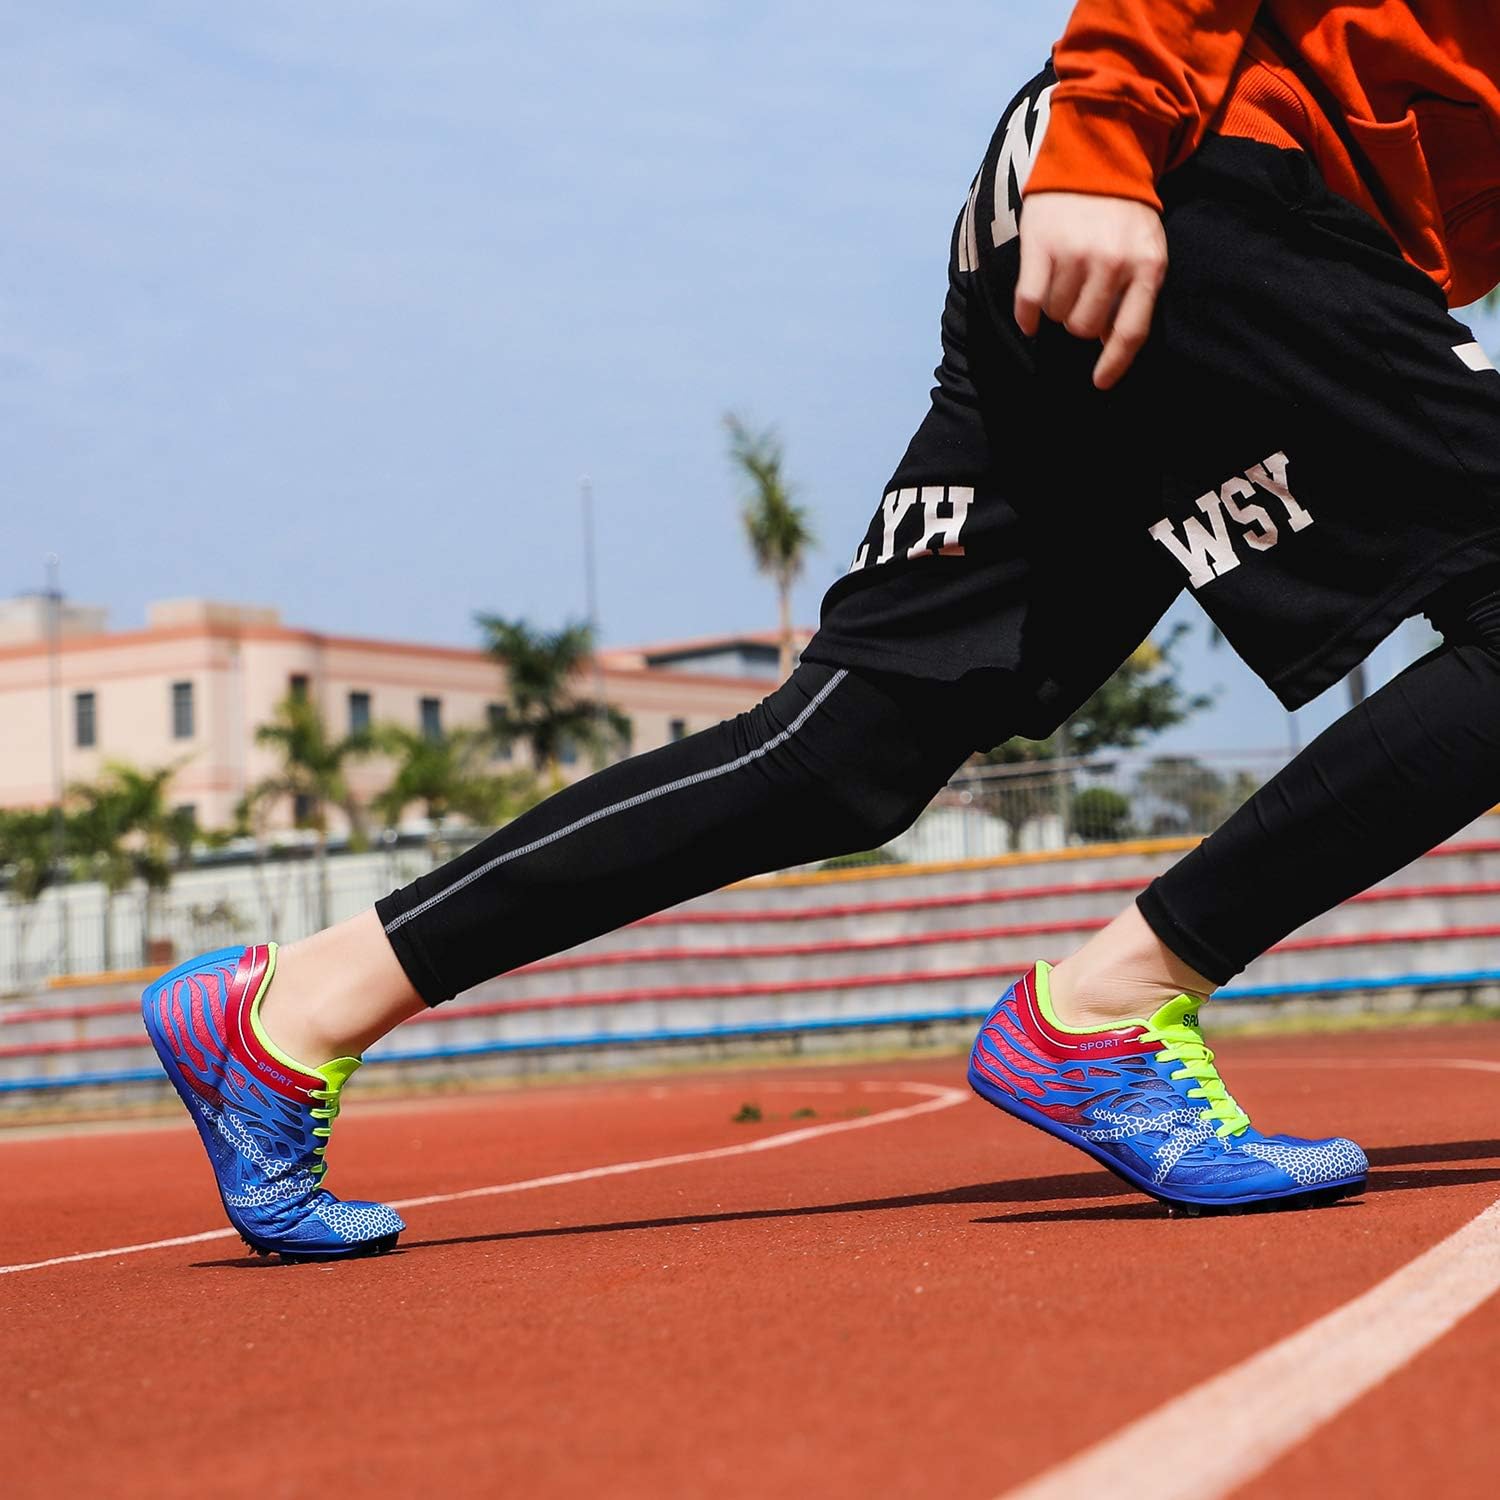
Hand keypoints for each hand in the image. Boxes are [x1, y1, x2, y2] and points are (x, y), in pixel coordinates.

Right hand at [1013, 192, 1167, 389]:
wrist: (1095, 154)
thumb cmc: (1122, 212)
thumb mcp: (1145, 248)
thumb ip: (1135, 293)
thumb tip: (1106, 342)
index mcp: (1147, 266)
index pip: (1130, 331)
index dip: (1114, 364)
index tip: (1099, 382)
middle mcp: (1113, 262)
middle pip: (1084, 327)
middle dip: (1077, 321)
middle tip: (1077, 298)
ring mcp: (1076, 254)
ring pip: (1057, 315)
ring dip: (1055, 309)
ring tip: (1061, 283)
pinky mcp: (1042, 245)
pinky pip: (1030, 301)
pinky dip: (1027, 316)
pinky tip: (1029, 318)